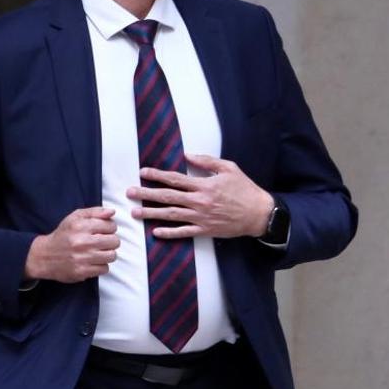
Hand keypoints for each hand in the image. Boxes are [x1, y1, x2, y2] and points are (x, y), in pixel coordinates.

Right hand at [25, 206, 118, 282]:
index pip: (111, 226)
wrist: (45, 256)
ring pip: (112, 256)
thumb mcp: (75, 217)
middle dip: (111, 241)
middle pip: (114, 241)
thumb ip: (95, 212)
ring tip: (98, 252)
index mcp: (81, 226)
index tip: (103, 231)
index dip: (110, 228)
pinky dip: (101, 266)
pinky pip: (104, 269)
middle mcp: (82, 242)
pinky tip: (92, 261)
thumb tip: (112, 212)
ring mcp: (82, 258)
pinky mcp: (82, 272)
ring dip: (107, 254)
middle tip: (102, 242)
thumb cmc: (63, 235)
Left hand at [128, 155, 272, 239]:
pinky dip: (169, 233)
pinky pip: (184, 232)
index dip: (157, 175)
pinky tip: (156, 232)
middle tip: (129, 193)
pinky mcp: (205, 230)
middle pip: (168, 197)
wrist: (259, 213)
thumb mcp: (229, 168)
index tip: (143, 173)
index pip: (175, 179)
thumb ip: (207, 161)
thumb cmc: (245, 188)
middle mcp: (199, 201)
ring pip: (171, 215)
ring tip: (135, 212)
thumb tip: (187, 155)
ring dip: (152, 214)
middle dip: (146, 194)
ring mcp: (201, 217)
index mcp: (204, 185)